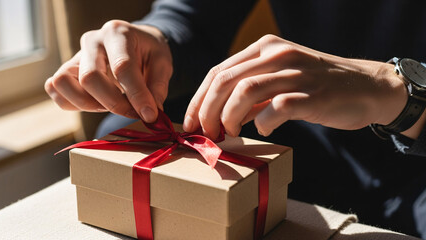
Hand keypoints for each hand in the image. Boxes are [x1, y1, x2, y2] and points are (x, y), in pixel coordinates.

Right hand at [45, 20, 171, 121]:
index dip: (136, 95)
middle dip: (114, 104)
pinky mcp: (67, 70)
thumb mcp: (163, 64)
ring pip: (64, 84)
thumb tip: (150, 114)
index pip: (122, 67)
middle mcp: (92, 41)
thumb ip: (157, 88)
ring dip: (89, 104)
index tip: (150, 115)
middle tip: (134, 113)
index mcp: (118, 33)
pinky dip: (73, 103)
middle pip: (90, 78)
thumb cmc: (148, 53)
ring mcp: (76, 55)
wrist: (137, 43)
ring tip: (112, 105)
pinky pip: (56, 91)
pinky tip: (97, 103)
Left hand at [184, 34, 406, 138]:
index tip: (190, 122)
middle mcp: (277, 55)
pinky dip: (264, 123)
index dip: (199, 99)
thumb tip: (218, 115)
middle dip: (207, 111)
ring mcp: (296, 73)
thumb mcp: (279, 80)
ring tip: (229, 134)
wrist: (366, 87)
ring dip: (229, 117)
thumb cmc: (317, 87)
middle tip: (206, 133)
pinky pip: (277, 108)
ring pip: (245, 91)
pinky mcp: (313, 94)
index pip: (218, 72)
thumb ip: (249, 94)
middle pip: (225, 80)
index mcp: (265, 48)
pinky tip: (265, 130)